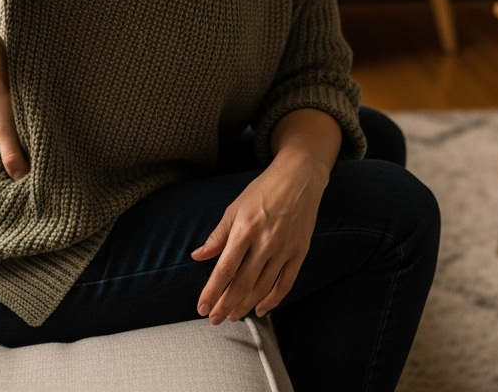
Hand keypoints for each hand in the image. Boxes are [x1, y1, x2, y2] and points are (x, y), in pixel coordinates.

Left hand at [191, 150, 326, 323]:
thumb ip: (217, 235)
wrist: (298, 178)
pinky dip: (273, 300)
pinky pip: (286, 284)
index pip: (225, 268)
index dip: (213, 291)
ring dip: (246, 306)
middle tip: (214, 320)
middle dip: (226, 305)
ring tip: (232, 316)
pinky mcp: (299, 252)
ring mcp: (284, 249)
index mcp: (245, 229)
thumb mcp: (235, 208)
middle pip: (243, 283)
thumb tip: (198, 255)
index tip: (202, 307)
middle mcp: (265, 242)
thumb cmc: (262, 191)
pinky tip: (260, 309)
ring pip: (263, 287)